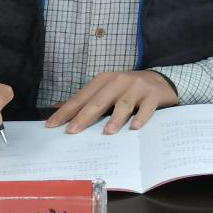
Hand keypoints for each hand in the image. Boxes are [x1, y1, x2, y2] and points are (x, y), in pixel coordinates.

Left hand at [46, 70, 177, 133]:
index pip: (82, 97)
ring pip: (124, 104)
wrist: (161, 81)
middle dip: (85, 116)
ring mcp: (138, 87)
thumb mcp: (106, 90)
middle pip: (99, 101)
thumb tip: (57, 108)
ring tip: (107, 132)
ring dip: (116, 118)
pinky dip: (141, 118)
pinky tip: (135, 128)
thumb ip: (86, 99)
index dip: (67, 111)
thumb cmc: (128, 89)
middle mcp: (120, 81)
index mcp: (104, 80)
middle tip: (72, 131)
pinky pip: (147, 108)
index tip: (52, 125)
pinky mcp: (154, 95)